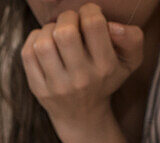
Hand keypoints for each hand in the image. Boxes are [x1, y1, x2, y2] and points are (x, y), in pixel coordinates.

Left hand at [21, 3, 144, 133]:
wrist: (83, 115)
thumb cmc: (106, 77)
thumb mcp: (130, 61)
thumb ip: (132, 38)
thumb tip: (112, 25)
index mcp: (105, 67)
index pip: (93, 24)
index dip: (89, 10)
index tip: (89, 16)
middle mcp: (81, 79)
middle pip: (65, 32)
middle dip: (67, 18)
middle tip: (71, 23)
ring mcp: (57, 86)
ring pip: (43, 42)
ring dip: (49, 29)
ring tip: (57, 34)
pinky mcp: (38, 88)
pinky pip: (28, 52)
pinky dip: (35, 39)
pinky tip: (46, 43)